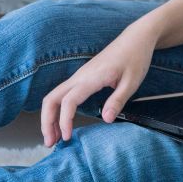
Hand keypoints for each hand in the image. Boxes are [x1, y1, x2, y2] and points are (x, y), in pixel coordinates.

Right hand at [40, 23, 156, 145]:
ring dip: (50, 117)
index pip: (69, 101)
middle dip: (47, 122)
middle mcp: (80, 76)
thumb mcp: (132, 82)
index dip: (64, 121)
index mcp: (91, 77)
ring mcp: (79, 76)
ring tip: (54, 137)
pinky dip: (57, 109)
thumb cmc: (135, 57)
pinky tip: (63, 122)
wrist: (136, 38)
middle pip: (51, 99)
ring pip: (54, 97)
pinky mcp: (82, 78)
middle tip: (50, 143)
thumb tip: (105, 120)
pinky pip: (63, 94)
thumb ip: (117, 101)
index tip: (67, 137)